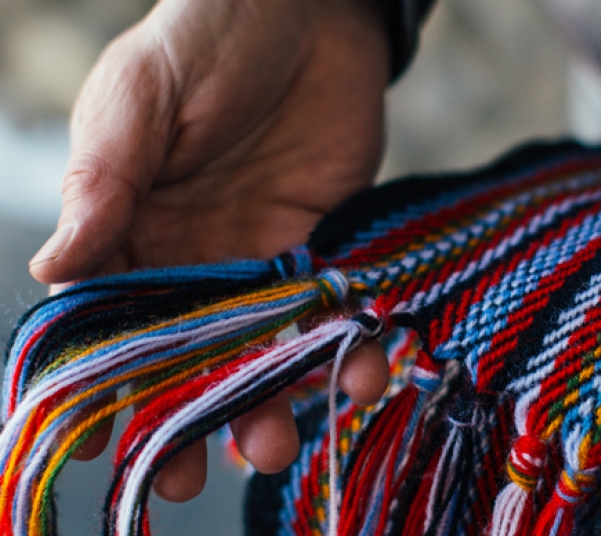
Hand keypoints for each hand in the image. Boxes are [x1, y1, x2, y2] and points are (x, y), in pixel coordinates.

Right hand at [27, 0, 390, 501]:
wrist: (306, 12)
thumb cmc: (205, 39)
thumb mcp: (139, 99)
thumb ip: (104, 180)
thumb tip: (54, 269)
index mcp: (131, 230)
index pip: (110, 322)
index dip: (108, 383)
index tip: (109, 440)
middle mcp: (195, 259)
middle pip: (188, 356)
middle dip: (189, 417)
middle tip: (195, 472)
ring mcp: (262, 260)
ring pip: (263, 350)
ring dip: (270, 401)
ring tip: (279, 441)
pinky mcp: (324, 249)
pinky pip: (334, 313)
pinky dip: (348, 347)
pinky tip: (363, 368)